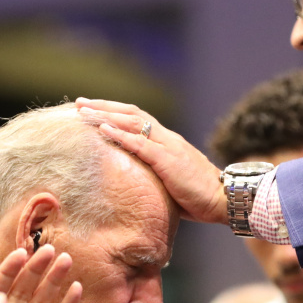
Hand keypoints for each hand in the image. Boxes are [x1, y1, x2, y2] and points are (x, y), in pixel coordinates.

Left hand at [76, 99, 226, 224]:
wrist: (224, 199)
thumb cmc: (198, 196)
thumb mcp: (171, 181)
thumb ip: (153, 175)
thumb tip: (132, 182)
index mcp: (167, 141)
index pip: (137, 118)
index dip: (114, 111)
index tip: (92, 109)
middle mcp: (167, 138)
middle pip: (131, 113)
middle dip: (103, 107)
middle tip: (79, 103)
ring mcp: (168, 146)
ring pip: (132, 123)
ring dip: (106, 116)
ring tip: (83, 112)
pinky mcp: (168, 160)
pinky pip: (141, 144)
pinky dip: (120, 135)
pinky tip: (103, 129)